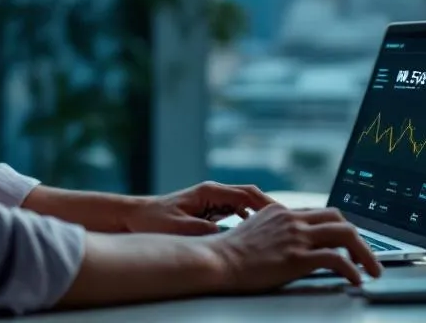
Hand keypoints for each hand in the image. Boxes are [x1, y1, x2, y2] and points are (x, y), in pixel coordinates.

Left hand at [123, 181, 276, 235]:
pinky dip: (249, 219)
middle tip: (289, 222)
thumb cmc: (154, 220)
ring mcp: (213, 200)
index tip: (283, 216)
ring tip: (279, 229)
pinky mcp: (210, 209)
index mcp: (209, 191)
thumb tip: (229, 234)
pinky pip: (236, 212)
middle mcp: (213, 192)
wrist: (136, 216)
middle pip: (250, 195)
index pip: (246, 194)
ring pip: (245, 203)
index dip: (266, 204)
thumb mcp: (180, 228)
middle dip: (270, 207)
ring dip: (261, 214)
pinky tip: (258, 234)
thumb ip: (205, 230)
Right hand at [208, 204, 381, 288]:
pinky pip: (335, 259)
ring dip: (365, 253)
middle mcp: (293, 219)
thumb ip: (275, 230)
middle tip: (369, 258)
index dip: (341, 228)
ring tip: (373, 270)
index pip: (322, 213)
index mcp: (283, 212)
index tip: (352, 243)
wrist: (216, 260)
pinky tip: (356, 280)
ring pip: (345, 234)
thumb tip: (289, 241)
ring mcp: (296, 237)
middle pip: (340, 219)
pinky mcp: (296, 257)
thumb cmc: (229, 252)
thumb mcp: (255, 230)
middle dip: (360, 239)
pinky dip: (352, 269)